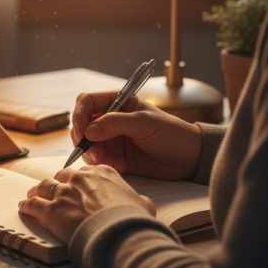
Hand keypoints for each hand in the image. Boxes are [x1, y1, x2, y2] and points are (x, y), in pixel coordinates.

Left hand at [18, 165, 156, 244]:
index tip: (78, 184)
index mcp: (102, 173)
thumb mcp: (143, 205)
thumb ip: (136, 199)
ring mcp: (64, 193)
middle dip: (58, 183)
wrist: (119, 233)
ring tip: (33, 194)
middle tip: (55, 190)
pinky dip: (27, 205)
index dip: (80, 179)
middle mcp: (80, 178)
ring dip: (38, 190)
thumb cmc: (133, 220)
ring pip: (44, 186)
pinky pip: (33, 204)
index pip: (87, 172)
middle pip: (63, 176)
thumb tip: (139, 203)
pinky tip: (24, 207)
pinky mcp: (51, 210)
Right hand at [71, 92, 202, 179]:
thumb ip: (115, 123)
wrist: (188, 158)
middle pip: (82, 124)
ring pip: (87, 144)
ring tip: (108, 161)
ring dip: (93, 154)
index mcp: (117, 102)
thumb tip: (88, 131)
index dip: (79, 114)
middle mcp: (110, 118)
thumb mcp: (143, 123)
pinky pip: (98, 159)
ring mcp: (111, 138)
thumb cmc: (171, 133)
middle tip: (92, 151)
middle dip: (83, 139)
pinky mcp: (114, 156)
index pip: (87, 102)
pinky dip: (104, 164)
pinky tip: (121, 166)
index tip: (81, 131)